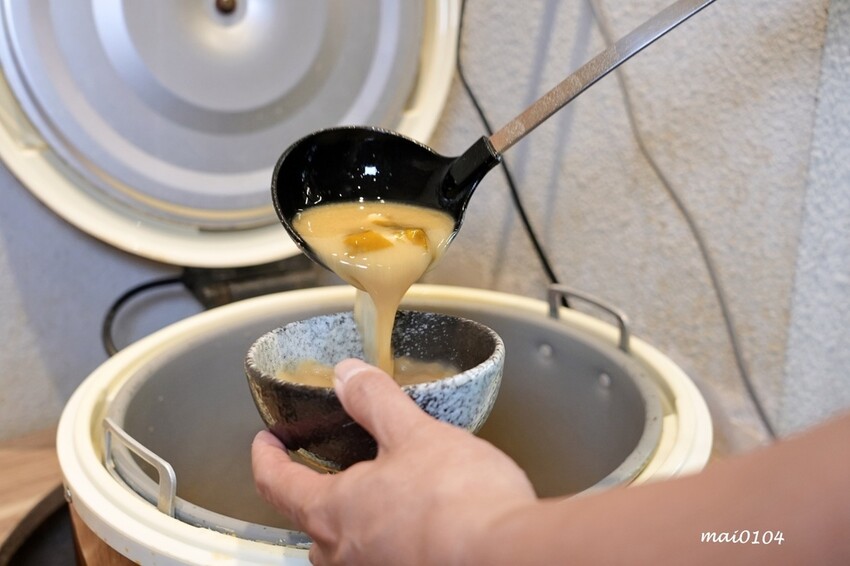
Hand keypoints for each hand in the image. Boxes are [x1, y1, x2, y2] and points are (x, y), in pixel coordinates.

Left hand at [252, 358, 535, 565]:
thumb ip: (374, 402)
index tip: (266, 441)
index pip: (275, 483)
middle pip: (310, 522)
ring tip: (380, 494)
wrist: (507, 557)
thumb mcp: (414, 433)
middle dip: (315, 492)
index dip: (266, 456)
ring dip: (355, 520)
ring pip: (347, 548)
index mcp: (333, 512)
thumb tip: (347, 375)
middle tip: (326, 467)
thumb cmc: (458, 504)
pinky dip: (388, 538)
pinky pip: (383, 557)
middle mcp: (344, 555)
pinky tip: (418, 523)